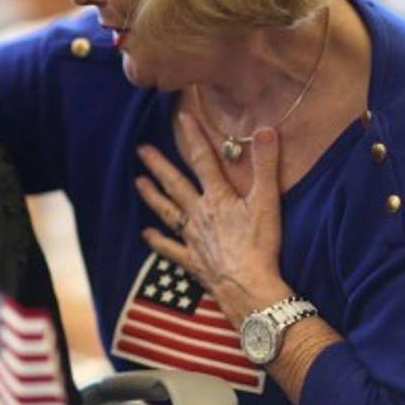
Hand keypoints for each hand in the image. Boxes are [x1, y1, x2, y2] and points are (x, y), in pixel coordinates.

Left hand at [135, 115, 291, 324]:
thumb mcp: (267, 201)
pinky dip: (156, 240)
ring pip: (167, 211)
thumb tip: (264, 130)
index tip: (182, 117)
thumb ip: (266, 164)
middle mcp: (199, 214)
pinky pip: (169, 248)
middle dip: (158, 165)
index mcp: (217, 198)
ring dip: (152, 196)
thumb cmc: (260, 245)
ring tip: (137, 182)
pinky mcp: (191, 260)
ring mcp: (192, 238)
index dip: (193, 137)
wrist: (248, 286)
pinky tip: (145, 233)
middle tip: (140, 149)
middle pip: (175, 184)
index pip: (203, 160)